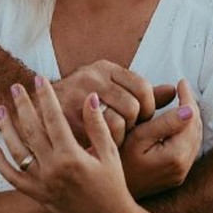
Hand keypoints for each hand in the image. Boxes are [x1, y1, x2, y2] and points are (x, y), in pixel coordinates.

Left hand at [0, 77, 140, 212]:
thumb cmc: (113, 186)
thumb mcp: (110, 153)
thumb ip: (97, 125)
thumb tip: (91, 98)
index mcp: (71, 156)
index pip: (53, 118)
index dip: (46, 96)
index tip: (40, 78)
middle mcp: (52, 169)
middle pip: (31, 130)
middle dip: (22, 105)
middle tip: (15, 86)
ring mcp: (42, 183)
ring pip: (17, 151)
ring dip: (6, 128)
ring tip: (0, 109)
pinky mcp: (37, 195)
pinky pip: (13, 178)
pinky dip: (0, 163)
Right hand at [52, 60, 174, 144]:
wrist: (38, 112)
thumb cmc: (82, 104)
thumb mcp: (110, 89)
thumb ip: (141, 92)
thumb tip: (173, 91)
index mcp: (105, 67)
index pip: (142, 86)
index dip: (149, 107)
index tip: (144, 119)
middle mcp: (92, 76)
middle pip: (133, 105)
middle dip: (136, 123)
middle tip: (129, 131)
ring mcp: (78, 95)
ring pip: (118, 121)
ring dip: (121, 135)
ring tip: (114, 137)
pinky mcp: (68, 116)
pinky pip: (100, 135)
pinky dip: (105, 143)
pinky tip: (101, 144)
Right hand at [120, 78, 201, 197]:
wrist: (110, 190)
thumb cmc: (119, 159)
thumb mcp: (138, 136)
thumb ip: (164, 122)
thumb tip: (189, 109)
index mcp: (176, 155)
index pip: (191, 119)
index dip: (188, 97)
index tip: (181, 82)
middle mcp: (183, 167)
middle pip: (196, 128)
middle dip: (191, 106)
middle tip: (182, 88)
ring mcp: (181, 173)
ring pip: (195, 137)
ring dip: (190, 118)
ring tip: (180, 100)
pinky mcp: (176, 175)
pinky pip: (189, 147)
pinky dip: (186, 130)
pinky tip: (176, 120)